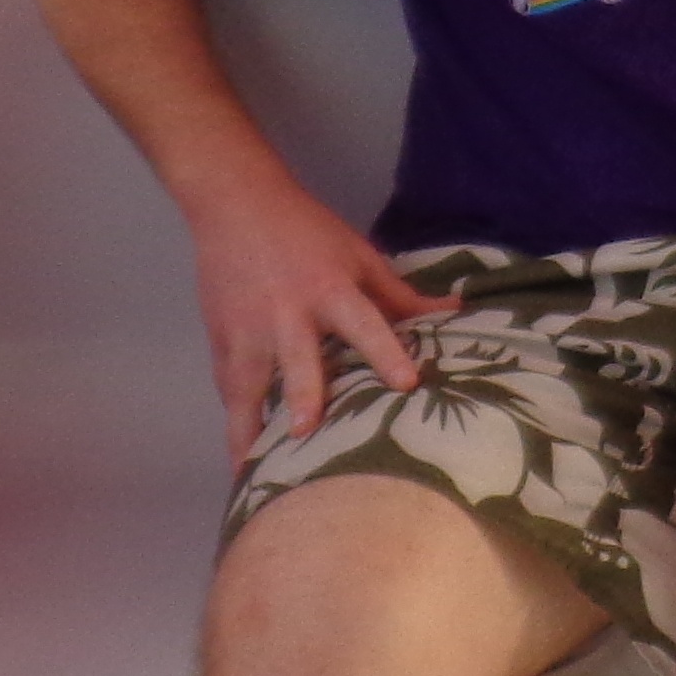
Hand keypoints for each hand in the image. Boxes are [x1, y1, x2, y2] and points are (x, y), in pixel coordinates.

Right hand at [189, 171, 434, 458]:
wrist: (235, 205)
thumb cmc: (307, 233)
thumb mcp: (358, 255)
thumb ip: (400, 294)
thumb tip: (455, 312)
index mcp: (330, 288)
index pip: (363, 322)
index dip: (385, 352)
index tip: (406, 383)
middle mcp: (288, 313)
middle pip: (297, 358)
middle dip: (301, 395)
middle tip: (305, 431)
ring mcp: (248, 330)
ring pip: (248, 385)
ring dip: (251, 426)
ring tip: (255, 470)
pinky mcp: (220, 340)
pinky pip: (229, 387)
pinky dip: (235, 419)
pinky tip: (244, 455)